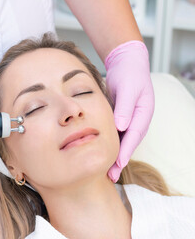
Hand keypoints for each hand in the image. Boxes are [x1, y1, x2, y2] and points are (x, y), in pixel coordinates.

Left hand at [105, 41, 154, 181]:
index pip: (133, 137)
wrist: (126, 65)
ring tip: (105, 172)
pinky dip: (108, 145)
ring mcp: (128, 121)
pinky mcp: (119, 119)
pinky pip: (113, 134)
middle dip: (119, 161)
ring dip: (113, 156)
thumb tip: (121, 126)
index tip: (118, 165)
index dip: (125, 152)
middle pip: (127, 144)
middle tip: (110, 176)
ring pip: (120, 142)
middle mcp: (136, 121)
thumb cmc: (129, 75)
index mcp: (142, 115)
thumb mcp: (128, 89)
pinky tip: (99, 153)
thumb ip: (125, 107)